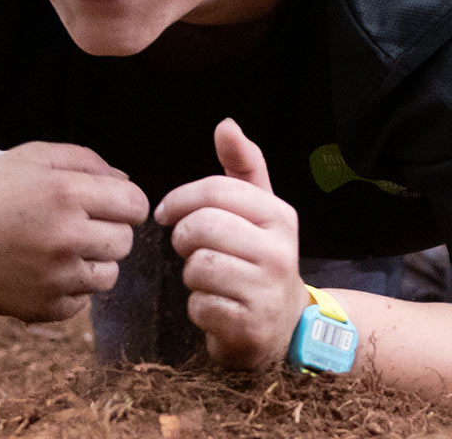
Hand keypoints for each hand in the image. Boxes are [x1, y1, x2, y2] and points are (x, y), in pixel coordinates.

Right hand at [0, 141, 148, 321]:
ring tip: (61, 250)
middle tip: (80, 226)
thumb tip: (126, 180)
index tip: (111, 205)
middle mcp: (65, 237)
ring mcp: (55, 278)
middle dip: (109, 231)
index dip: (127, 203)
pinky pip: (82, 302)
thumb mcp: (32, 157)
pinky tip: (44, 271)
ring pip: (109, 276)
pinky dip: (70, 289)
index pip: (135, 205)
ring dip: (93, 263)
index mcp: (66, 194)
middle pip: (125, 242)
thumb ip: (85, 161)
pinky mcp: (43, 307)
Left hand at [153, 119, 306, 370]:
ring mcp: (267, 291)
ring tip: (207, 279)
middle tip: (188, 248)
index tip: (165, 213)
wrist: (286, 326)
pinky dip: (197, 308)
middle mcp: (279, 251)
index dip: (180, 199)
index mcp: (279, 215)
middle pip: (203, 227)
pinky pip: (200, 306)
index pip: (217, 191)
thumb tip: (226, 124)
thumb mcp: (260, 210)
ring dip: (191, 275)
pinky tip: (214, 307)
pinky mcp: (250, 327)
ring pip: (198, 267)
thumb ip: (243, 166)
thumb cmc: (260, 258)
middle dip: (183, 238)